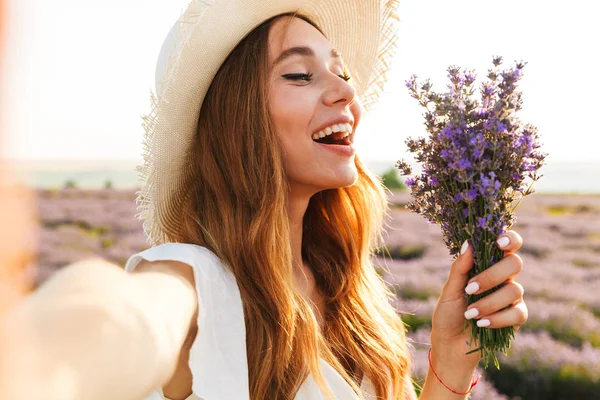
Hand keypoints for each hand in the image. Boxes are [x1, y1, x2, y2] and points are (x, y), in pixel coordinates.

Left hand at [429, 230, 528, 369]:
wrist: (450, 344)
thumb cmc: (448, 314)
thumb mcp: (450, 291)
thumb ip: (460, 268)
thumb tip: (468, 243)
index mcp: (488, 265)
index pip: (508, 245)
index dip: (510, 238)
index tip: (499, 241)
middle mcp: (503, 278)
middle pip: (515, 263)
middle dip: (492, 275)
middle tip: (470, 288)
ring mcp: (512, 298)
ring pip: (514, 290)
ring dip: (489, 302)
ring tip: (470, 313)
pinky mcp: (516, 318)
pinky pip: (518, 313)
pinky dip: (498, 318)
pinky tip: (481, 323)